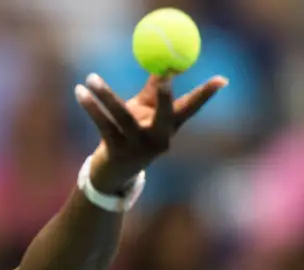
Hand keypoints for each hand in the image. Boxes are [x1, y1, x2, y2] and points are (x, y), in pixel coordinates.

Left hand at [75, 73, 227, 192]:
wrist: (112, 173)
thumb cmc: (130, 134)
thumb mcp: (144, 113)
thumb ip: (153, 90)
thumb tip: (165, 62)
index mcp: (168, 128)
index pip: (191, 108)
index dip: (206, 95)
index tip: (222, 80)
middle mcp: (158, 139)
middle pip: (165, 114)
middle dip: (166, 96)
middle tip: (163, 76)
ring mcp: (138, 147)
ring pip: (122, 115)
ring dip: (105, 95)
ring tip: (91, 78)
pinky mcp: (116, 152)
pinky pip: (103, 123)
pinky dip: (91, 106)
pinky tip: (80, 92)